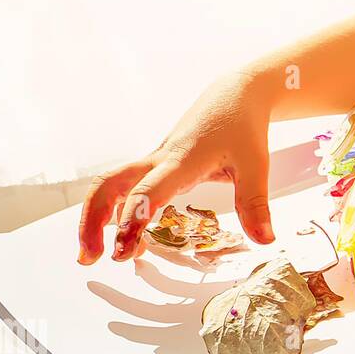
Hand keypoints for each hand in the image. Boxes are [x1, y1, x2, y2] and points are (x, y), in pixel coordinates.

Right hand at [77, 71, 276, 263]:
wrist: (236, 95)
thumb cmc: (243, 127)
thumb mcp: (256, 165)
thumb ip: (255, 204)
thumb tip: (265, 240)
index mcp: (182, 160)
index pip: (148, 192)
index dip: (132, 222)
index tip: (123, 252)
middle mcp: (159, 160)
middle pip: (108, 185)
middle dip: (91, 221)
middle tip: (89, 258)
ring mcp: (154, 161)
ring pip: (109, 185)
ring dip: (95, 217)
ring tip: (95, 254)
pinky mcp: (156, 164)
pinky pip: (124, 186)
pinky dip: (115, 210)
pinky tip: (127, 235)